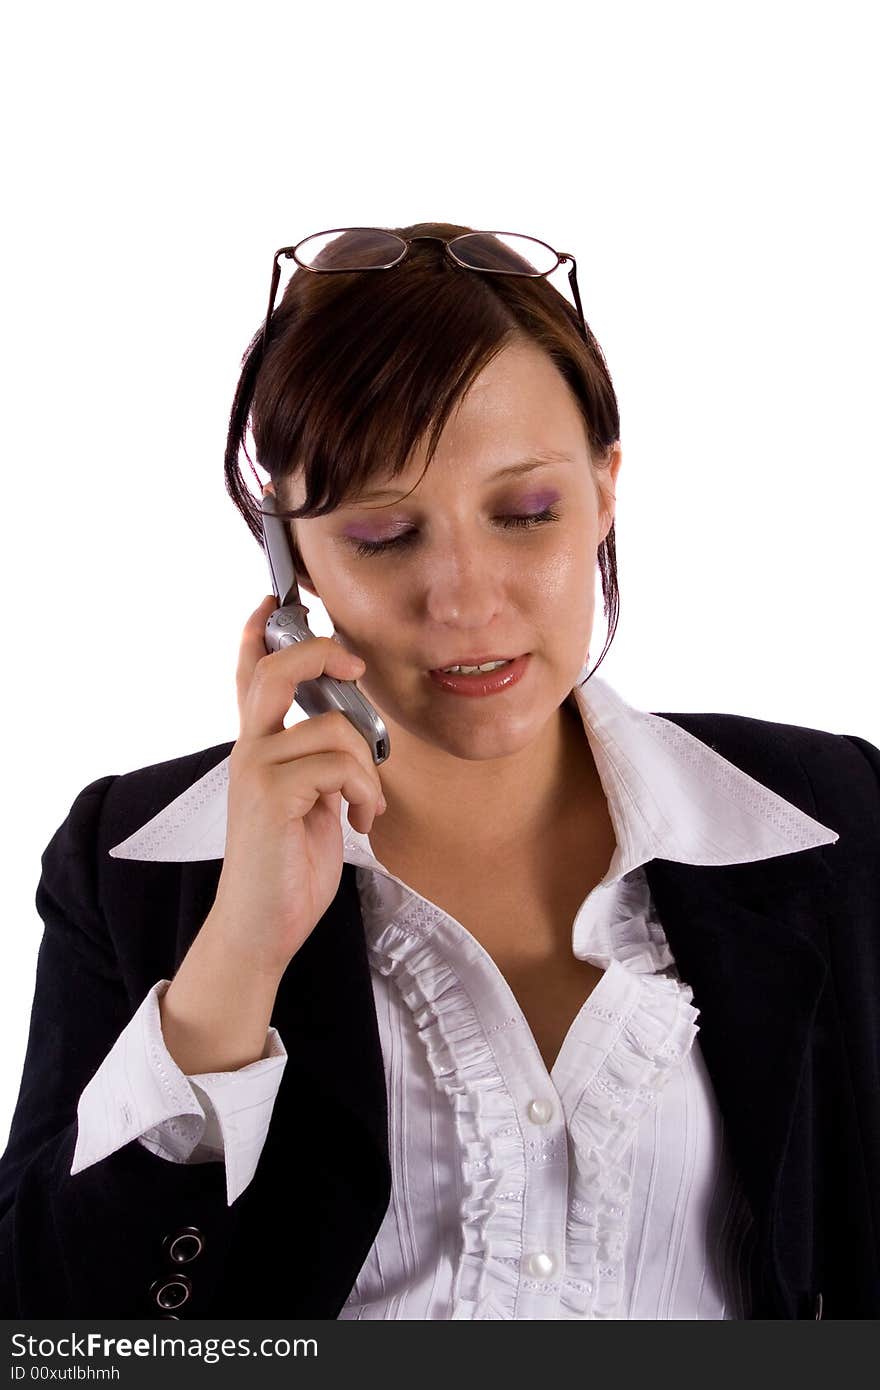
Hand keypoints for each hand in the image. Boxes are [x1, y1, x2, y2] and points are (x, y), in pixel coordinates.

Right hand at [207, 594, 385, 978]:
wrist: (262, 926)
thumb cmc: (288, 867)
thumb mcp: (308, 802)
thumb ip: (317, 764)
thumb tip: (349, 738)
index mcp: (256, 748)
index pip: (247, 676)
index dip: (257, 634)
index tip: (272, 601)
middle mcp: (249, 751)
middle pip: (275, 670)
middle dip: (320, 652)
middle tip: (353, 664)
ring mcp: (256, 770)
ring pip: (332, 727)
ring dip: (367, 766)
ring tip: (365, 803)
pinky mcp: (270, 795)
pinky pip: (339, 764)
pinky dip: (365, 791)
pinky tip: (360, 819)